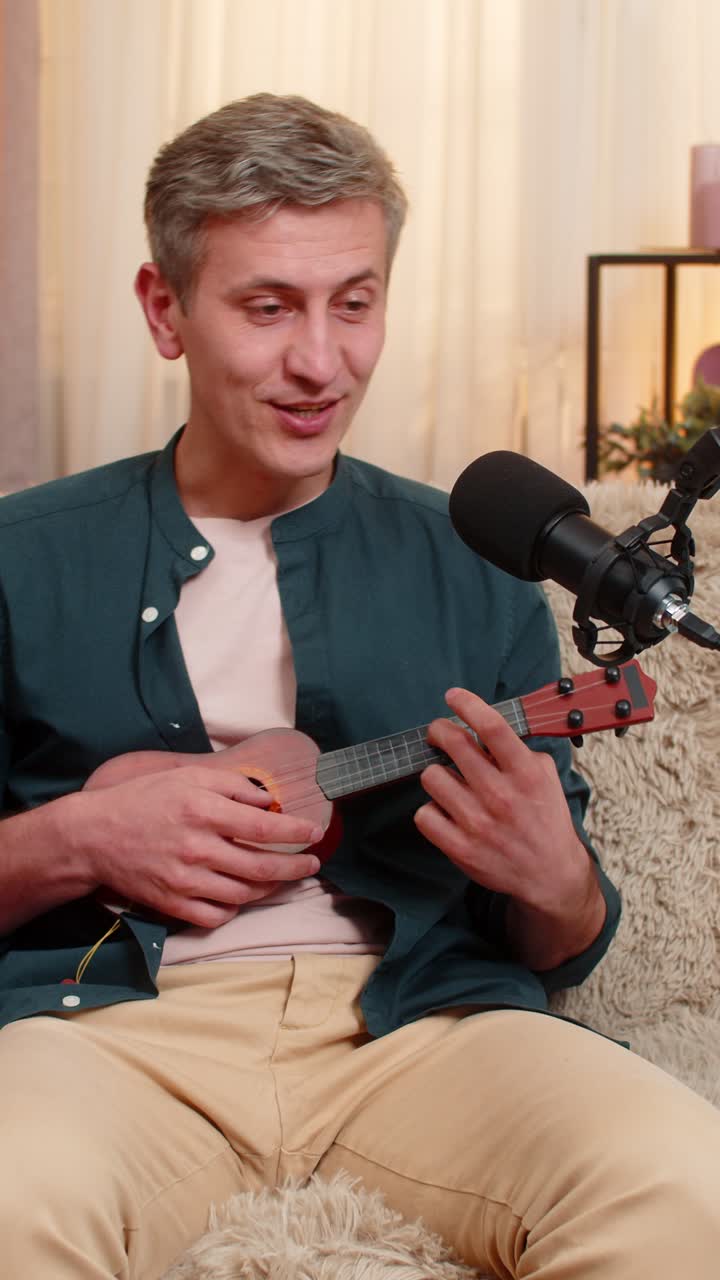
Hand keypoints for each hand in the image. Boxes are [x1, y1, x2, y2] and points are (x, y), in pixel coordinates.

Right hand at [72, 764, 323, 927]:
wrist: (94, 836)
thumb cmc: (144, 800)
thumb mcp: (188, 777)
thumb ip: (232, 785)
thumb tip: (268, 801)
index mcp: (203, 811)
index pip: (265, 827)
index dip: (296, 832)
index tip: (315, 833)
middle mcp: (198, 848)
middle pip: (263, 866)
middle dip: (296, 867)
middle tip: (311, 865)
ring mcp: (186, 880)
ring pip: (245, 893)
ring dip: (270, 887)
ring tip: (280, 878)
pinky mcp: (173, 904)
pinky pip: (217, 915)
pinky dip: (235, 908)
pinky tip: (241, 894)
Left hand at [414, 687, 605, 966]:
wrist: (550, 875)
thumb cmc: (545, 820)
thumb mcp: (545, 777)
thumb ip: (519, 751)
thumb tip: (486, 725)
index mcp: (526, 774)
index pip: (492, 727)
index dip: (467, 704)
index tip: (453, 696)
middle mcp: (500, 795)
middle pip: (453, 744)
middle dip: (440, 731)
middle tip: (441, 734)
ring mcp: (478, 823)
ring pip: (431, 776)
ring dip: (437, 774)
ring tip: (451, 781)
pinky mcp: (461, 848)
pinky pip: (424, 814)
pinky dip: (431, 810)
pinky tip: (446, 811)